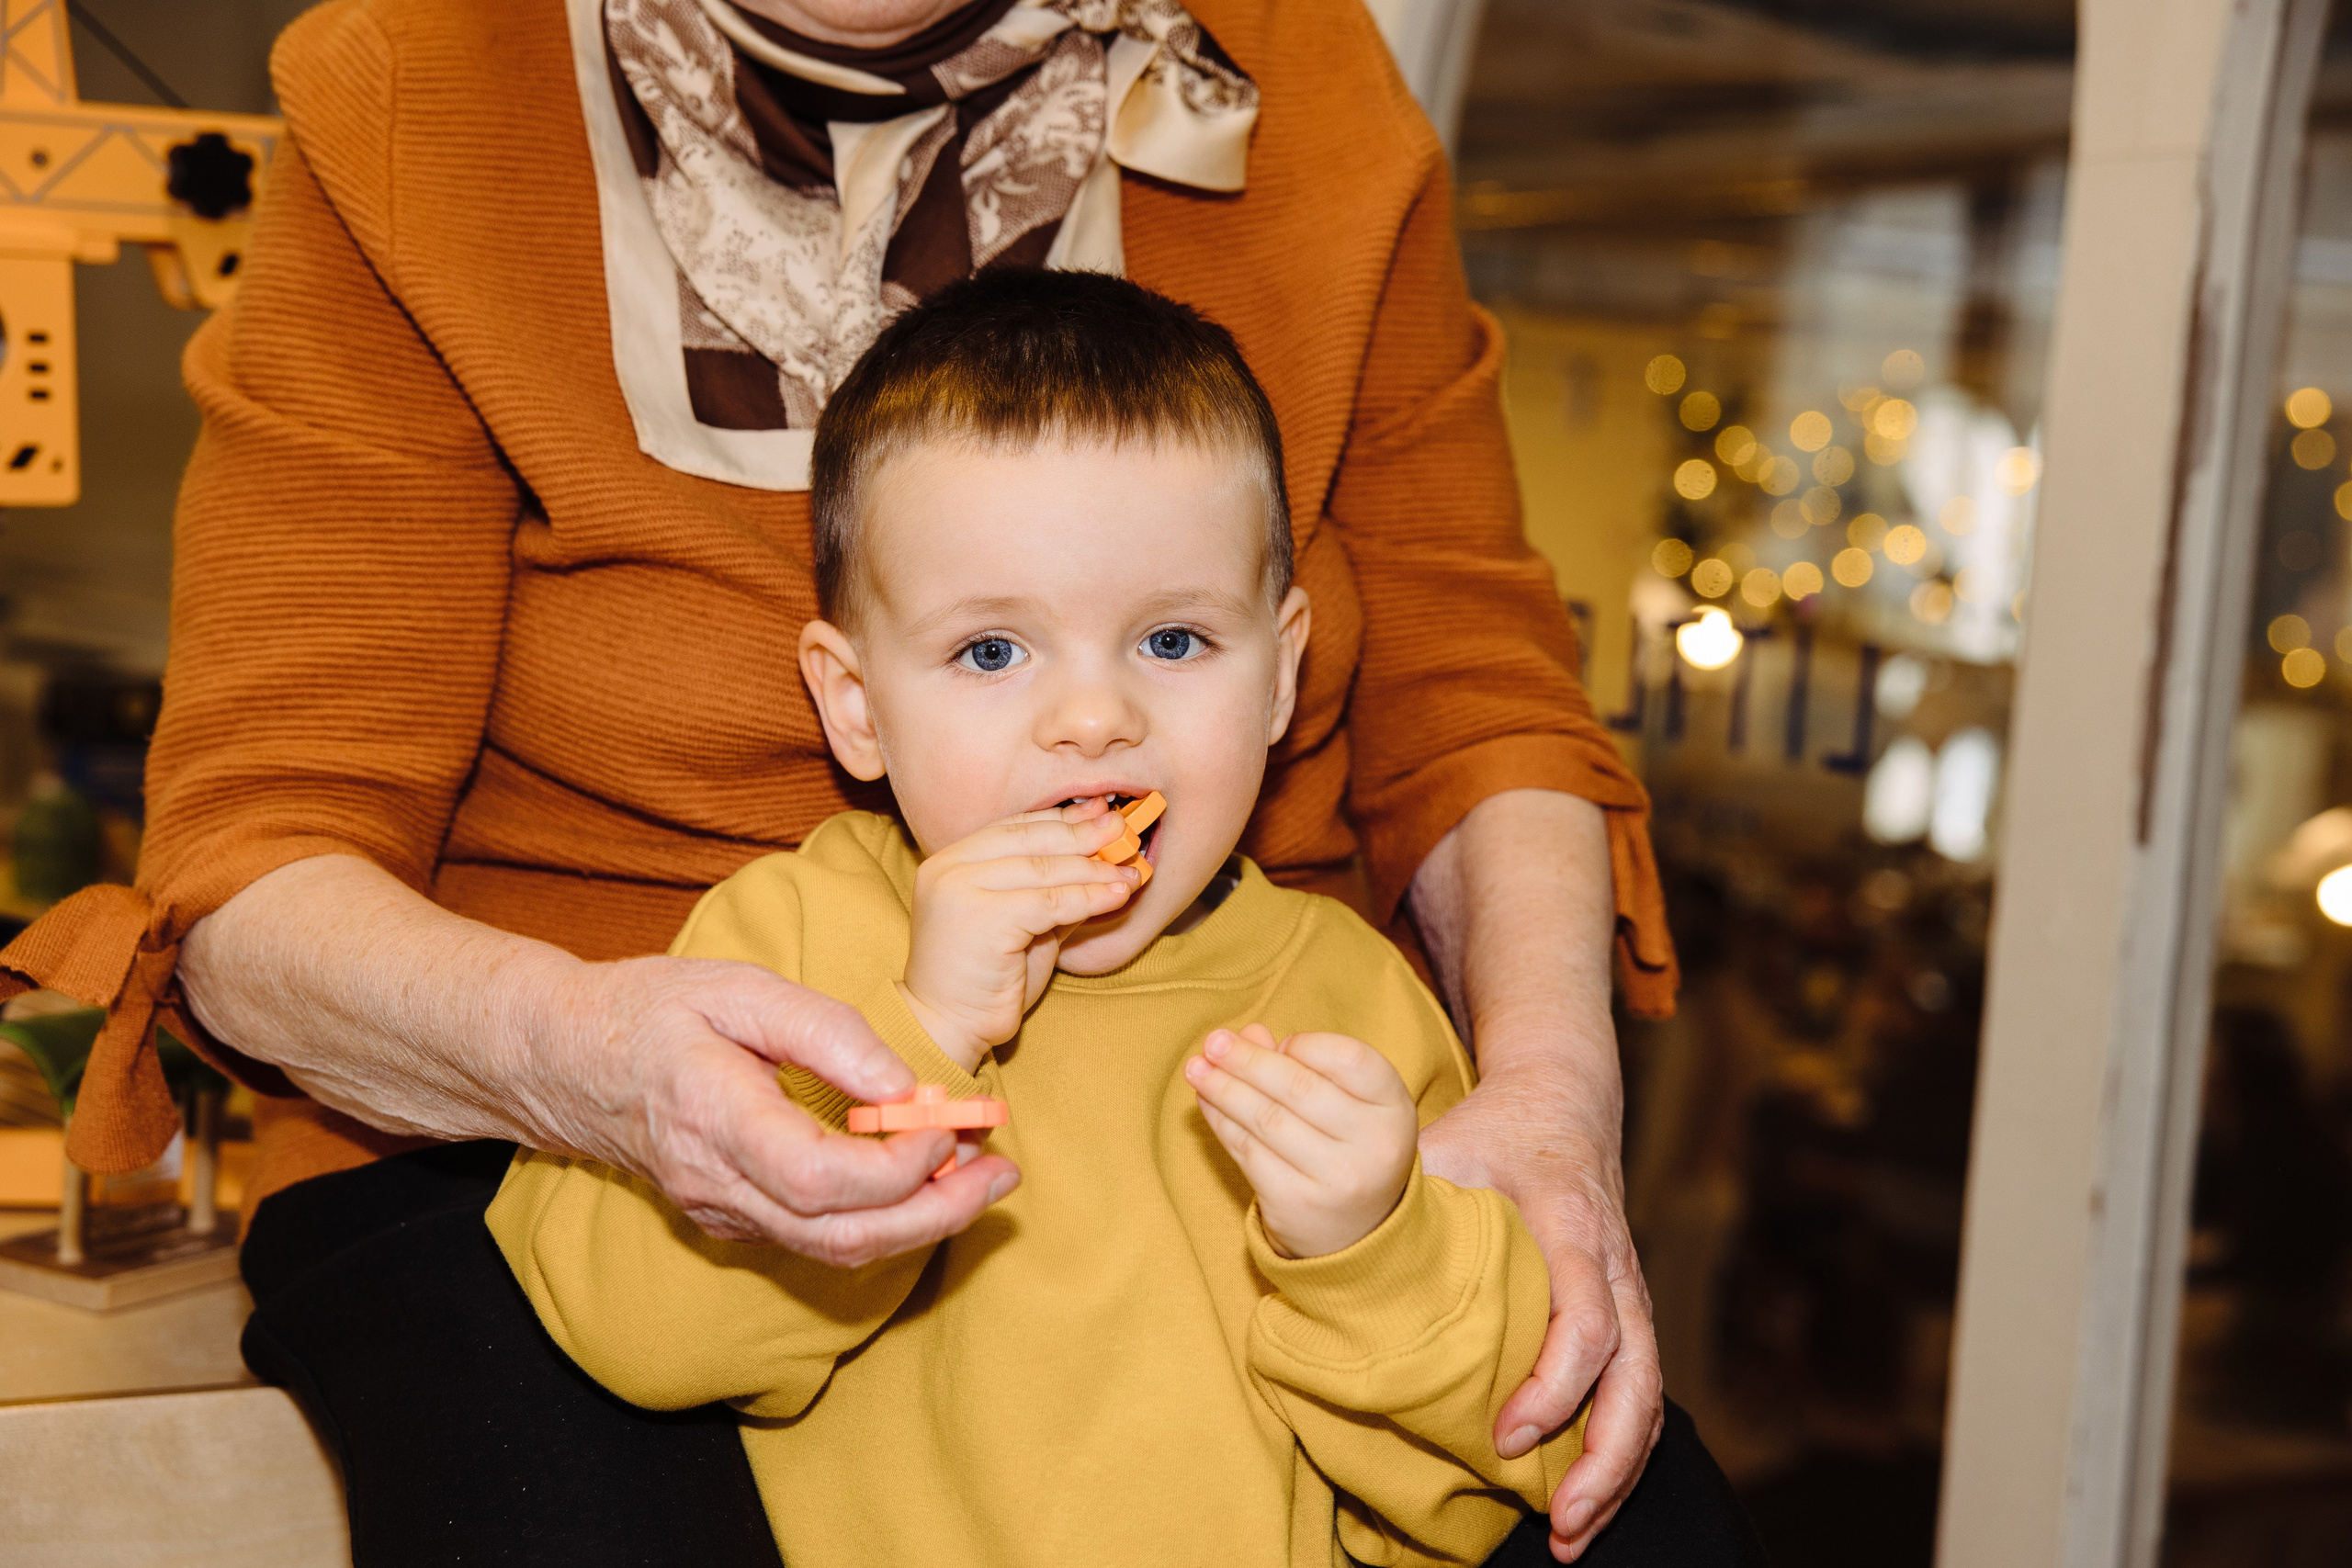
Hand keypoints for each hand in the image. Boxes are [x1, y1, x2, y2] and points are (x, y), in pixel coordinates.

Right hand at [529, 951, 1023, 1263]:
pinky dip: (879, 1219)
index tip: (950, 1122)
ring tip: (981, 1178)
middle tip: (1002, 1175)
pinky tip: (921, 1179)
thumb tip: (902, 1081)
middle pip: (842, 1235)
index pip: (821, 1178)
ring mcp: (720, 1212)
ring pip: (834, 1249)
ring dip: (919, 1223)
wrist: (566, 1059)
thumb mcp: (739, 989)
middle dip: (937, 1213)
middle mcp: (717, 1184)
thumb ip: (825, 1032)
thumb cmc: (654, 1010)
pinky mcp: (728, 1219)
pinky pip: (814, 1239)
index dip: (899, 1166)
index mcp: (716, 1119)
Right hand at [900, 800, 1138, 1067]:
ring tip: (1131, 870)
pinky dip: (1089, 897)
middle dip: (1083, 834)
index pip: (1013, 827)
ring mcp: (960, 890)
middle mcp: (949, 869)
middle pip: (1030, 839)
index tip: (1099, 812)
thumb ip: (1052, 892)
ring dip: (1094, 868)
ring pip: (1044, 869)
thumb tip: (1104, 860)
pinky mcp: (982, 918)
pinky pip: (1050, 902)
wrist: (948, 1026)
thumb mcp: (1024, 924)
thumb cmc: (986, 980)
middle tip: (1123, 829)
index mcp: (949, 862)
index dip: (1061, 818)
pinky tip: (1118, 895)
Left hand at [1183, 1023, 1418, 1258]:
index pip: (1349, 1058)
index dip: (1306, 1045)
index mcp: (1393, 1108)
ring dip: (1223, 1088)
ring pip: (1265, 1118)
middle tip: (1214, 1041)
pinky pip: (1247, 1150)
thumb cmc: (1350, 1146)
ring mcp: (1335, 1178)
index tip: (1280, 1042)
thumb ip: (1306, 1064)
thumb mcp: (1350, 1102)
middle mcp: (1373, 1145)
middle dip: (1247, 1060)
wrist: (1359, 1231)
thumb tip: (1248, 1035)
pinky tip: (1206, 1101)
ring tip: (1196, 1067)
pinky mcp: (1295, 1201)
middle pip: (1298, 1088)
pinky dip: (1221, 1120)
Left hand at [1419, 1066, 1661, 1562]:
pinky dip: (1619, 1452)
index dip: (1553, 1385)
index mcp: (1573, 1229)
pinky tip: (1584, 1500)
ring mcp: (1629, 1297)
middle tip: (1558, 1523)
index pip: (1585, 1319)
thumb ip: (1402, 1191)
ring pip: (1647, 1397)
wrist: (1561, 1101)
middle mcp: (1615, 1269)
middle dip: (1602, 1459)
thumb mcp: (1444, 1143)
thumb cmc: (1493, 1128)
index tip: (1504, 1434)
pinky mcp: (1628, 1317)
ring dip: (1615, 1473)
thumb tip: (1329, 1245)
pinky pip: (1640, 1393)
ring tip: (1571, 1536)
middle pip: (1637, 1379)